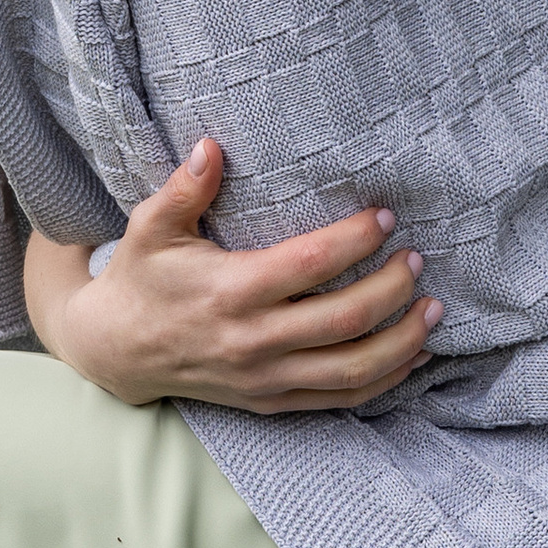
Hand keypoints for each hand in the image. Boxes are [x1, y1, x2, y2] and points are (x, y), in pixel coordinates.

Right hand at [22, 138, 439, 411]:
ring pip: (353, 367)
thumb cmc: (141, 279)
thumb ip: (184, 188)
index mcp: (229, 290)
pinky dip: (385, 378)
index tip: (385, 218)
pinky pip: (341, 398)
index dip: (355, 241)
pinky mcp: (271, 402)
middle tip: (416, 259)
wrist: (115, 352)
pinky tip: (412, 353)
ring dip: (402, 338)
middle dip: (392, 287)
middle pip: (345, 318)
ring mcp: (264, 378)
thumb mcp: (150, 228)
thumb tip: (212, 146)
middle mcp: (252, 340)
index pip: (310, 265)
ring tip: (432, 307)